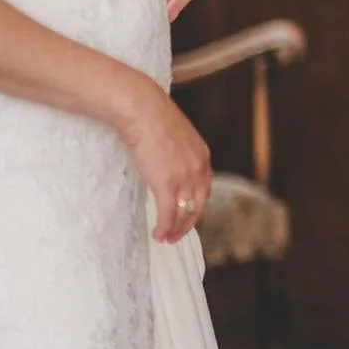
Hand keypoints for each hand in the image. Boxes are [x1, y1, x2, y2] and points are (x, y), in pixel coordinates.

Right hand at [118, 78, 212, 243]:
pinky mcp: (168, 184)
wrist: (144, 111)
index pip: (204, 189)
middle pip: (199, 204)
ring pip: (184, 213)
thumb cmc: (153, 118)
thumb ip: (177, 153)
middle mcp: (199, 168)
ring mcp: (185, 177)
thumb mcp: (175, 136)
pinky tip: (158, 234)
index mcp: (202, 155)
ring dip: (175, 229)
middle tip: (176, 235)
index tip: (186, 216)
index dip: (196, 206)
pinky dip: (164, 228)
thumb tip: (166, 162)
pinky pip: (168, 214)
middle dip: (188, 223)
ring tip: (165, 238)